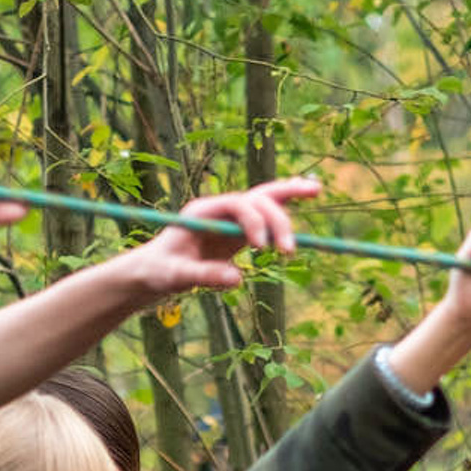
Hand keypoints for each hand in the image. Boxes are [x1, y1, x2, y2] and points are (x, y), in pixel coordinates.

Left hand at [125, 177, 322, 299]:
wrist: (155, 270)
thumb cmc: (160, 271)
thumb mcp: (176, 276)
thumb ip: (204, 275)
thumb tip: (238, 280)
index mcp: (203, 212)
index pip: (237, 205)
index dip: (254, 221)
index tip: (261, 249)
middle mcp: (220, 209)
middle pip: (255, 199)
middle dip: (276, 218)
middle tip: (289, 251)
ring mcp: (231, 218)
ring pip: (265, 199)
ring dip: (288, 200)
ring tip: (315, 190)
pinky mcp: (239, 231)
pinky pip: (267, 216)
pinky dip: (286, 207)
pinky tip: (309, 193)